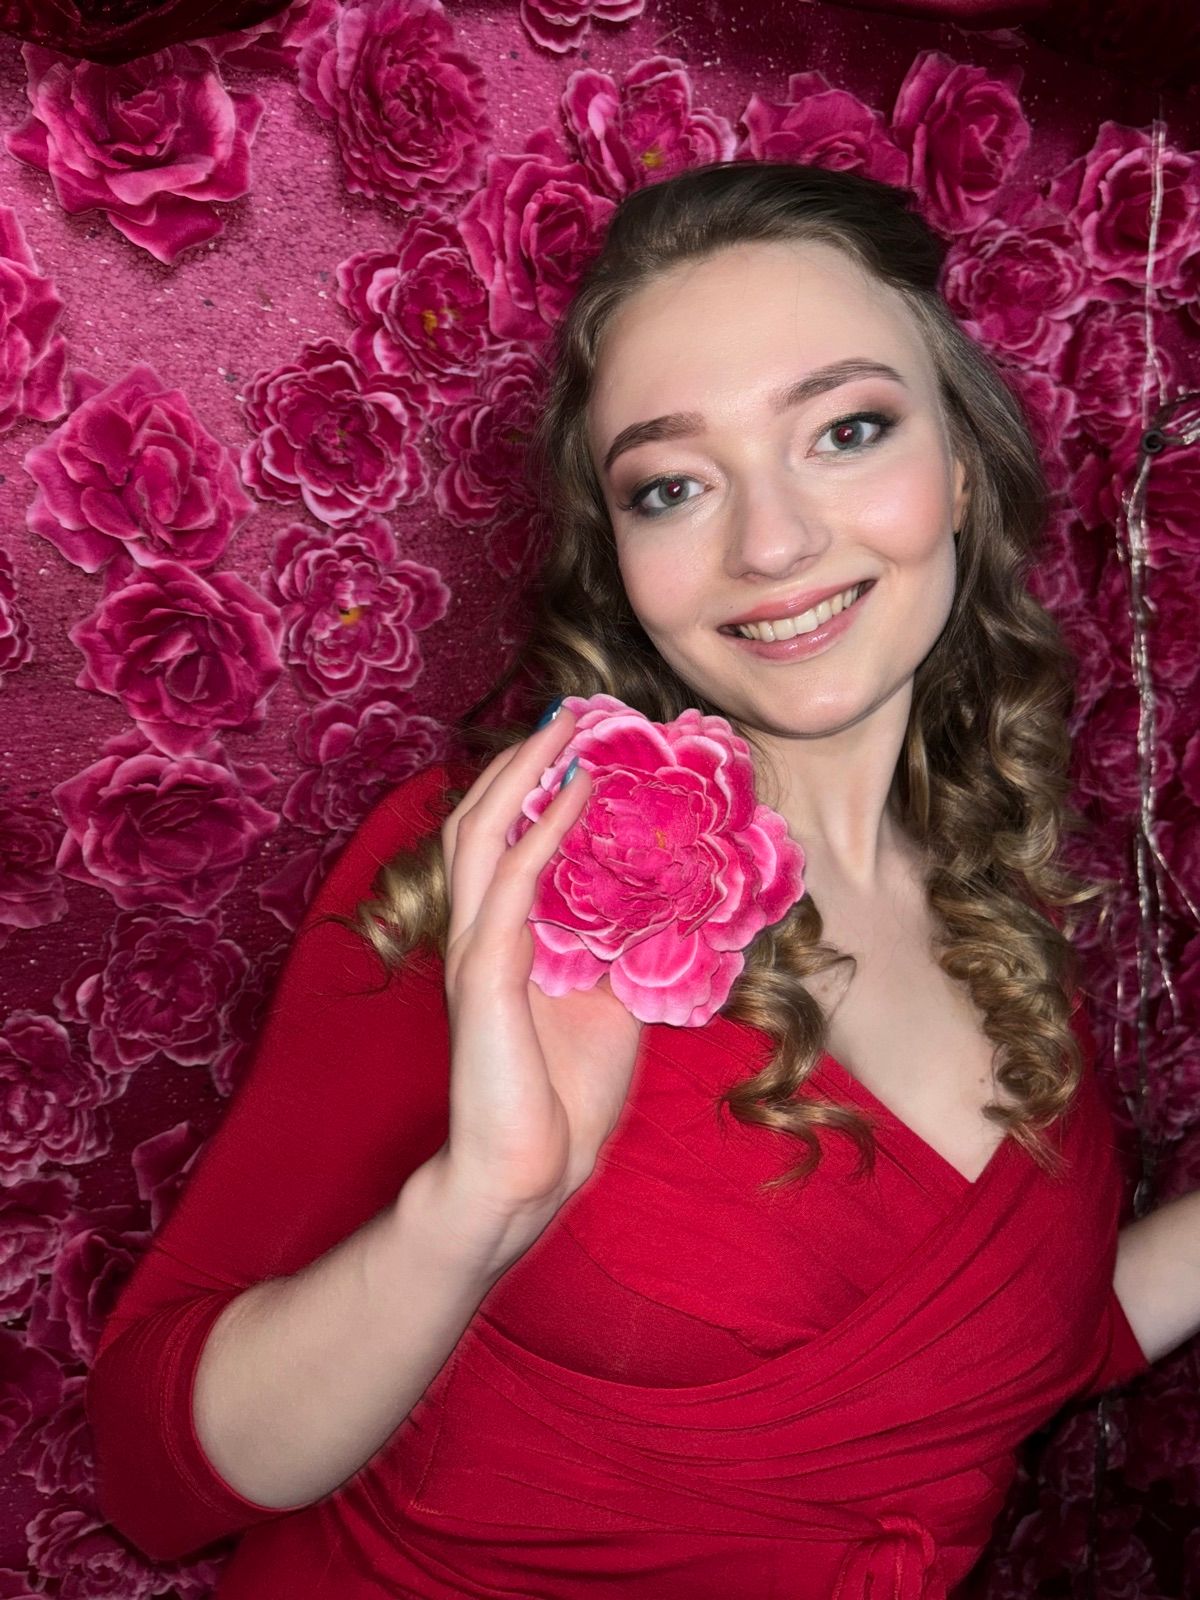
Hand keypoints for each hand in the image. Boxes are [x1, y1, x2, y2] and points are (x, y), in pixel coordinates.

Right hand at [433, 708, 642, 1255]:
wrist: (526, 1175)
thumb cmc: (563, 1097)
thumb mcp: (608, 1004)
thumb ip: (620, 950)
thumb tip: (667, 903)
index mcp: (501, 939)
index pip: (502, 842)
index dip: (531, 788)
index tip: (578, 744)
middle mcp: (477, 933)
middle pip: (479, 820)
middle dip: (521, 761)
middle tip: (566, 714)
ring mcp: (474, 950)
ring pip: (482, 834)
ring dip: (525, 774)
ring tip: (563, 729)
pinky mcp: (486, 975)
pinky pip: (513, 884)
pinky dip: (545, 831)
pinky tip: (578, 796)